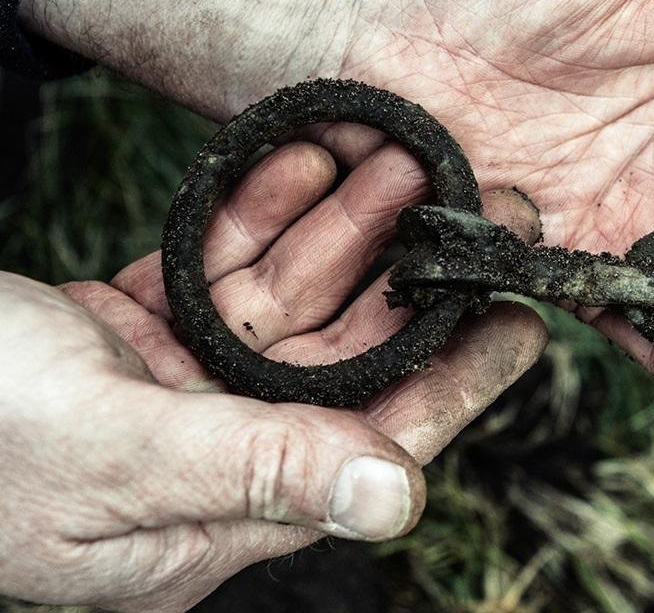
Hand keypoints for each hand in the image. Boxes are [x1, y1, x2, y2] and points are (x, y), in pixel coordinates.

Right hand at [0, 143, 546, 611]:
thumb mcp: (113, 453)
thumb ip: (260, 471)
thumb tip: (396, 503)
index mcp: (218, 510)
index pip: (372, 443)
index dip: (455, 380)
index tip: (527, 320)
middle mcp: (210, 451)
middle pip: (340, 356)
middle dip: (406, 276)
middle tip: (479, 204)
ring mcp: (169, 388)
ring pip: (284, 299)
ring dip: (341, 228)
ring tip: (402, 158)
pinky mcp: (126, 331)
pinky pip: (215, 267)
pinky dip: (255, 214)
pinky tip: (305, 161)